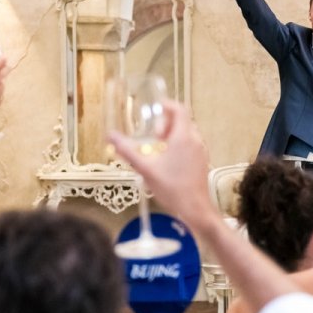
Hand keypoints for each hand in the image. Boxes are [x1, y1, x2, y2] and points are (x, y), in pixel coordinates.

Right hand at [109, 101, 214, 226]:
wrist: (194, 208)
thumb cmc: (172, 188)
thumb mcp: (145, 168)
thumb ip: (127, 150)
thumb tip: (111, 137)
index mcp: (183, 137)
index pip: (179, 109)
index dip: (167, 104)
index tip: (155, 107)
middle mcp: (195, 140)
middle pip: (182, 121)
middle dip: (166, 123)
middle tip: (152, 134)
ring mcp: (201, 151)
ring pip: (187, 133)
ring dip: (172, 135)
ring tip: (158, 148)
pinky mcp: (202, 161)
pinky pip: (191, 145)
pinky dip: (179, 145)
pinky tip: (167, 160)